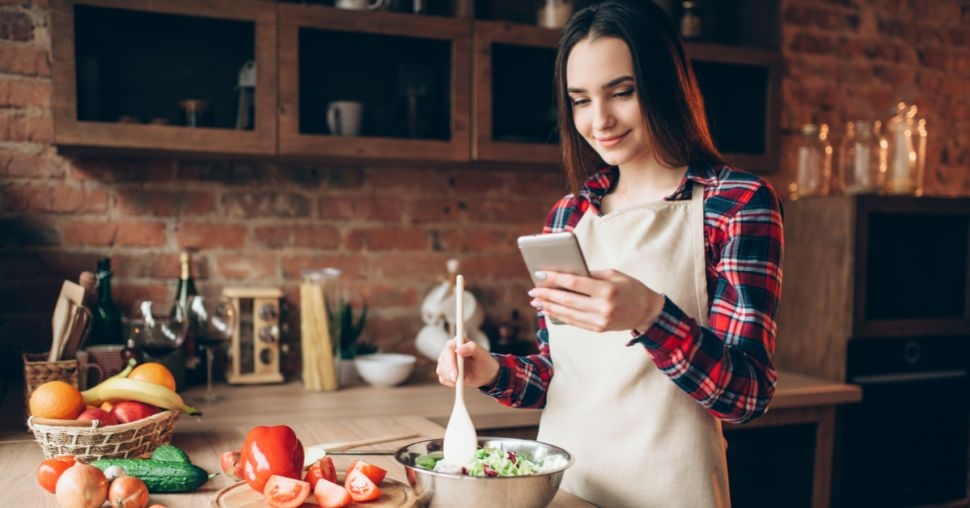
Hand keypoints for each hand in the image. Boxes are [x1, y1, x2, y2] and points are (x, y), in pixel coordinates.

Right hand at [435, 338, 499, 387]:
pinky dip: (450, 382)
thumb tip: (459, 349)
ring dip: (450, 378)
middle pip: (442, 361)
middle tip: (457, 380)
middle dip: (449, 372)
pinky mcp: (444, 371)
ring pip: (440, 370)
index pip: (449, 349)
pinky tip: (459, 381)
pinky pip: (442, 379)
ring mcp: (445, 361)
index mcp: (457, 342)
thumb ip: (472, 348)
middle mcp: (449, 350)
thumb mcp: (482, 355)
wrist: (485, 373)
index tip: (456, 373)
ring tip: (463, 379)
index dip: (450, 361)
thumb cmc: (484, 361)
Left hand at [529, 269, 663, 332]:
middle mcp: (603, 307)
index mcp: (607, 290)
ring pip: (568, 313)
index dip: (555, 279)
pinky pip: (574, 322)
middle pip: (567, 300)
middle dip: (547, 295)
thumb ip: (589, 275)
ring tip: (537, 301)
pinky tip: (550, 310)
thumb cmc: (629, 287)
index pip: (574, 284)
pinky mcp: (598, 329)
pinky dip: (560, 316)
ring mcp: (600, 321)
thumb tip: (563, 274)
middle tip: (533, 291)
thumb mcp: (613, 274)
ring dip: (550, 307)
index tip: (539, 274)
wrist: (646, 311)